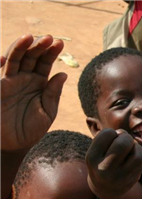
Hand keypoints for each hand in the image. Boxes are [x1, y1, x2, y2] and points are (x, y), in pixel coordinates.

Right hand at [0, 34, 66, 151]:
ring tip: (30, 38)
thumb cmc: (30, 130)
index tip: (59, 43)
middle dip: (39, 46)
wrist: (12, 145)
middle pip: (31, 56)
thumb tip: (63, 74)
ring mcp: (8, 81)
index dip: (51, 52)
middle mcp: (24, 78)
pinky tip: (4, 59)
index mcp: (39, 83)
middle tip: (48, 38)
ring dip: (21, 47)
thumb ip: (53, 94)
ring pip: (13, 59)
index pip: (45, 62)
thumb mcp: (47, 113)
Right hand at [86, 129, 141, 198]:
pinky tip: (134, 156)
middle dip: (126, 137)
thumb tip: (127, 136)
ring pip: (137, 154)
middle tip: (123, 141)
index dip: (112, 133)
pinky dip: (140, 153)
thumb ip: (110, 138)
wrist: (105, 188)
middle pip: (123, 143)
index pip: (107, 134)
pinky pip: (141, 160)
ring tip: (130, 149)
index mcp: (92, 157)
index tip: (110, 140)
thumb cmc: (102, 161)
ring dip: (136, 146)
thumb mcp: (97, 150)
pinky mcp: (130, 180)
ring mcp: (119, 177)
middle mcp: (104, 169)